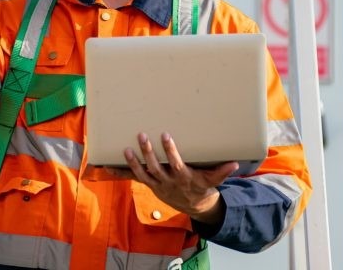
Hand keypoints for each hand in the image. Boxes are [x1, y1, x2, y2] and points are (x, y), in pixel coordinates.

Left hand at [112, 132, 237, 225]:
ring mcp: (156, 184)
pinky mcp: (149, 184)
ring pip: (142, 174)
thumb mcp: (213, 180)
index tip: (166, 135)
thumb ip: (222, 172)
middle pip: (155, 167)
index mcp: (183, 178)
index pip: (176, 163)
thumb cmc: (202, 188)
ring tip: (126, 149)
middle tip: (141, 135)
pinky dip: (120, 173)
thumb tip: (235, 164)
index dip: (170, 151)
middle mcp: (167, 182)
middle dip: (148, 152)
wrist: (193, 206)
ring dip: (133, 162)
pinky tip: (106, 167)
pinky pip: (133, 179)